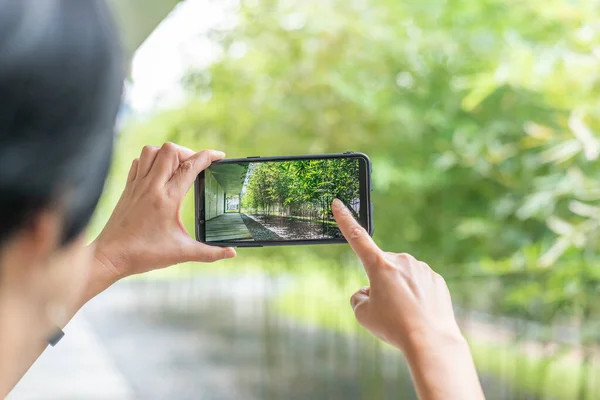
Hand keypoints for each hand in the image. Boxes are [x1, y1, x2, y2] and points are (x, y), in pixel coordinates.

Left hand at [93, 143, 235, 281]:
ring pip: (152, 150)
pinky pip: (138, 161)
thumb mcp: (182, 253)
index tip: (220, 156)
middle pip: (170, 150)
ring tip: (177, 167)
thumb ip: (210, 253)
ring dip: (167, 153)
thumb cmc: (144, 254)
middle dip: (188, 152)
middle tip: (196, 166)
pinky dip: (150, 160)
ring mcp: (137, 185)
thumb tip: (232, 253)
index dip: (208, 156)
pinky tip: (158, 173)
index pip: (190, 167)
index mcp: (168, 199)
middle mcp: (151, 186)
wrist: (109, 257)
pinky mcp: (128, 188)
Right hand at [331, 199, 461, 351]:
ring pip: (400, 276)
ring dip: (397, 290)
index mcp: (379, 265)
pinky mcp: (435, 279)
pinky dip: (415, 295)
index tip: (338, 203)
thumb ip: (358, 297)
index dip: (345, 220)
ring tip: (404, 314)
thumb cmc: (394, 327)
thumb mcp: (363, 315)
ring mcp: (420, 268)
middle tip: (385, 309)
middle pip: (380, 268)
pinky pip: (418, 284)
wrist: (431, 341)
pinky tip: (418, 312)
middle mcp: (400, 260)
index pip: (356, 238)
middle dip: (379, 283)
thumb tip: (367, 291)